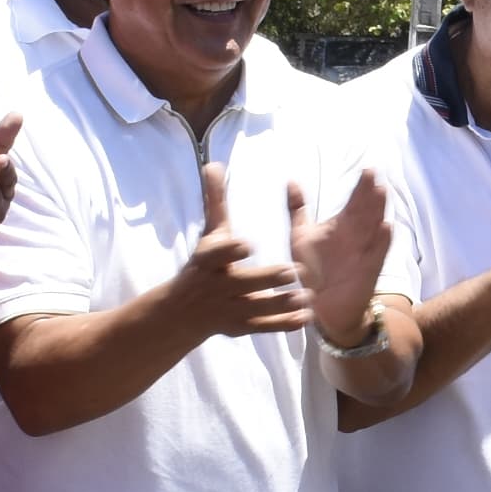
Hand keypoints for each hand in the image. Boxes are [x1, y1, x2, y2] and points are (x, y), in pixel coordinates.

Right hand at [169, 161, 309, 336]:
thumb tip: (213, 164)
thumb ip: (216, 201)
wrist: (183, 311)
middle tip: (293, 270)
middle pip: (242, 283)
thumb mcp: (210, 233)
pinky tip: (305, 318)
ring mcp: (228, 309)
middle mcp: (217, 286)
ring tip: (306, 296)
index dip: (230, 250)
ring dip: (281, 304)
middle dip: (266, 279)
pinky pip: (262, 326)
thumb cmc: (203, 263)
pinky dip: (282, 324)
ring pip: (256, 307)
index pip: (216, 254)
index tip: (247, 244)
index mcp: (208, 261)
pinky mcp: (240, 326)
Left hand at [289, 168, 393, 346]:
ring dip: (378, 211)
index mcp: (342, 225)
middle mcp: (356, 236)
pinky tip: (387, 227)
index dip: (361, 187)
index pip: (355, 202)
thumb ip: (298, 209)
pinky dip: (383, 241)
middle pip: (366, 210)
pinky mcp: (368, 270)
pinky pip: (378, 254)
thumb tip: (291, 180)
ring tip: (381, 192)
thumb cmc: (313, 270)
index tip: (367, 169)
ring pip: (374, 227)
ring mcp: (364, 252)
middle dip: (370, 193)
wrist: (321, 306)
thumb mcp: (301, 236)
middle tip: (373, 175)